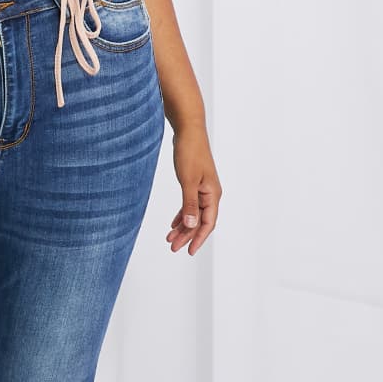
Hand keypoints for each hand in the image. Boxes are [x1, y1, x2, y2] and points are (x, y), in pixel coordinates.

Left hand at [166, 126, 221, 254]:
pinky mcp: (195, 183)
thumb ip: (189, 204)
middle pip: (200, 221)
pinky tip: (173, 223)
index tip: (188, 251)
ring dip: (183, 227)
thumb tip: (191, 225)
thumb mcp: (188, 181)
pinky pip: (190, 204)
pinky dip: (182, 214)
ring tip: (170, 239)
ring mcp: (203, 188)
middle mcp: (210, 194)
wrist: (189, 130)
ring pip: (194, 214)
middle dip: (187, 235)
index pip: (207, 223)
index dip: (198, 238)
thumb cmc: (190, 153)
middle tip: (172, 248)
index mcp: (212, 194)